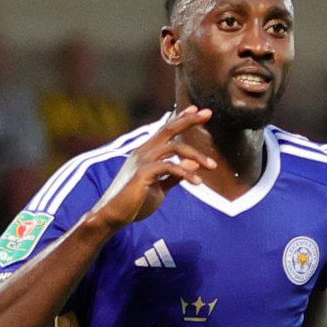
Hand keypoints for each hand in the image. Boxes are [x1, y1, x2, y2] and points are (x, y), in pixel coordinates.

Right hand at [84, 106, 210, 232]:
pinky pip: (170, 167)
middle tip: (209, 113)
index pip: (165, 130)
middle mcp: (143, 151)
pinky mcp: (142, 173)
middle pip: (169, 129)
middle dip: (189, 119)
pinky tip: (197, 183)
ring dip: (196, 155)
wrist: (114, 216)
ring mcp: (142, 160)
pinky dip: (186, 173)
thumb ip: (175, 175)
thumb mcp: (160, 187)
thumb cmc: (135, 203)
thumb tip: (193, 165)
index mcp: (146, 152)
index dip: (181, 118)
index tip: (197, 109)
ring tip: (212, 166)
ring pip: (174, 147)